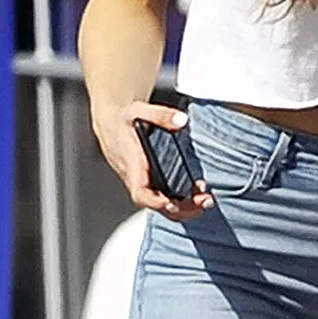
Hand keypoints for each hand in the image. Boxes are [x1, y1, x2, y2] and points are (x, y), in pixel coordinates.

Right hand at [92, 101, 211, 220]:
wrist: (111, 121)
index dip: (154, 201)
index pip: (139, 192)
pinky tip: (198, 193)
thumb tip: (182, 120)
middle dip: (181, 208)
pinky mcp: (149, 179)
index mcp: (131, 164)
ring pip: (162, 203)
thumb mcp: (139, 110)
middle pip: (156, 204)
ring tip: (206, 200)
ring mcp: (143, 181)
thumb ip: (161, 115)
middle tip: (204, 201)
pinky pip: (164, 195)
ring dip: (185, 206)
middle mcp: (136, 178)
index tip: (172, 203)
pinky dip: (181, 199)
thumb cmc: (124, 118)